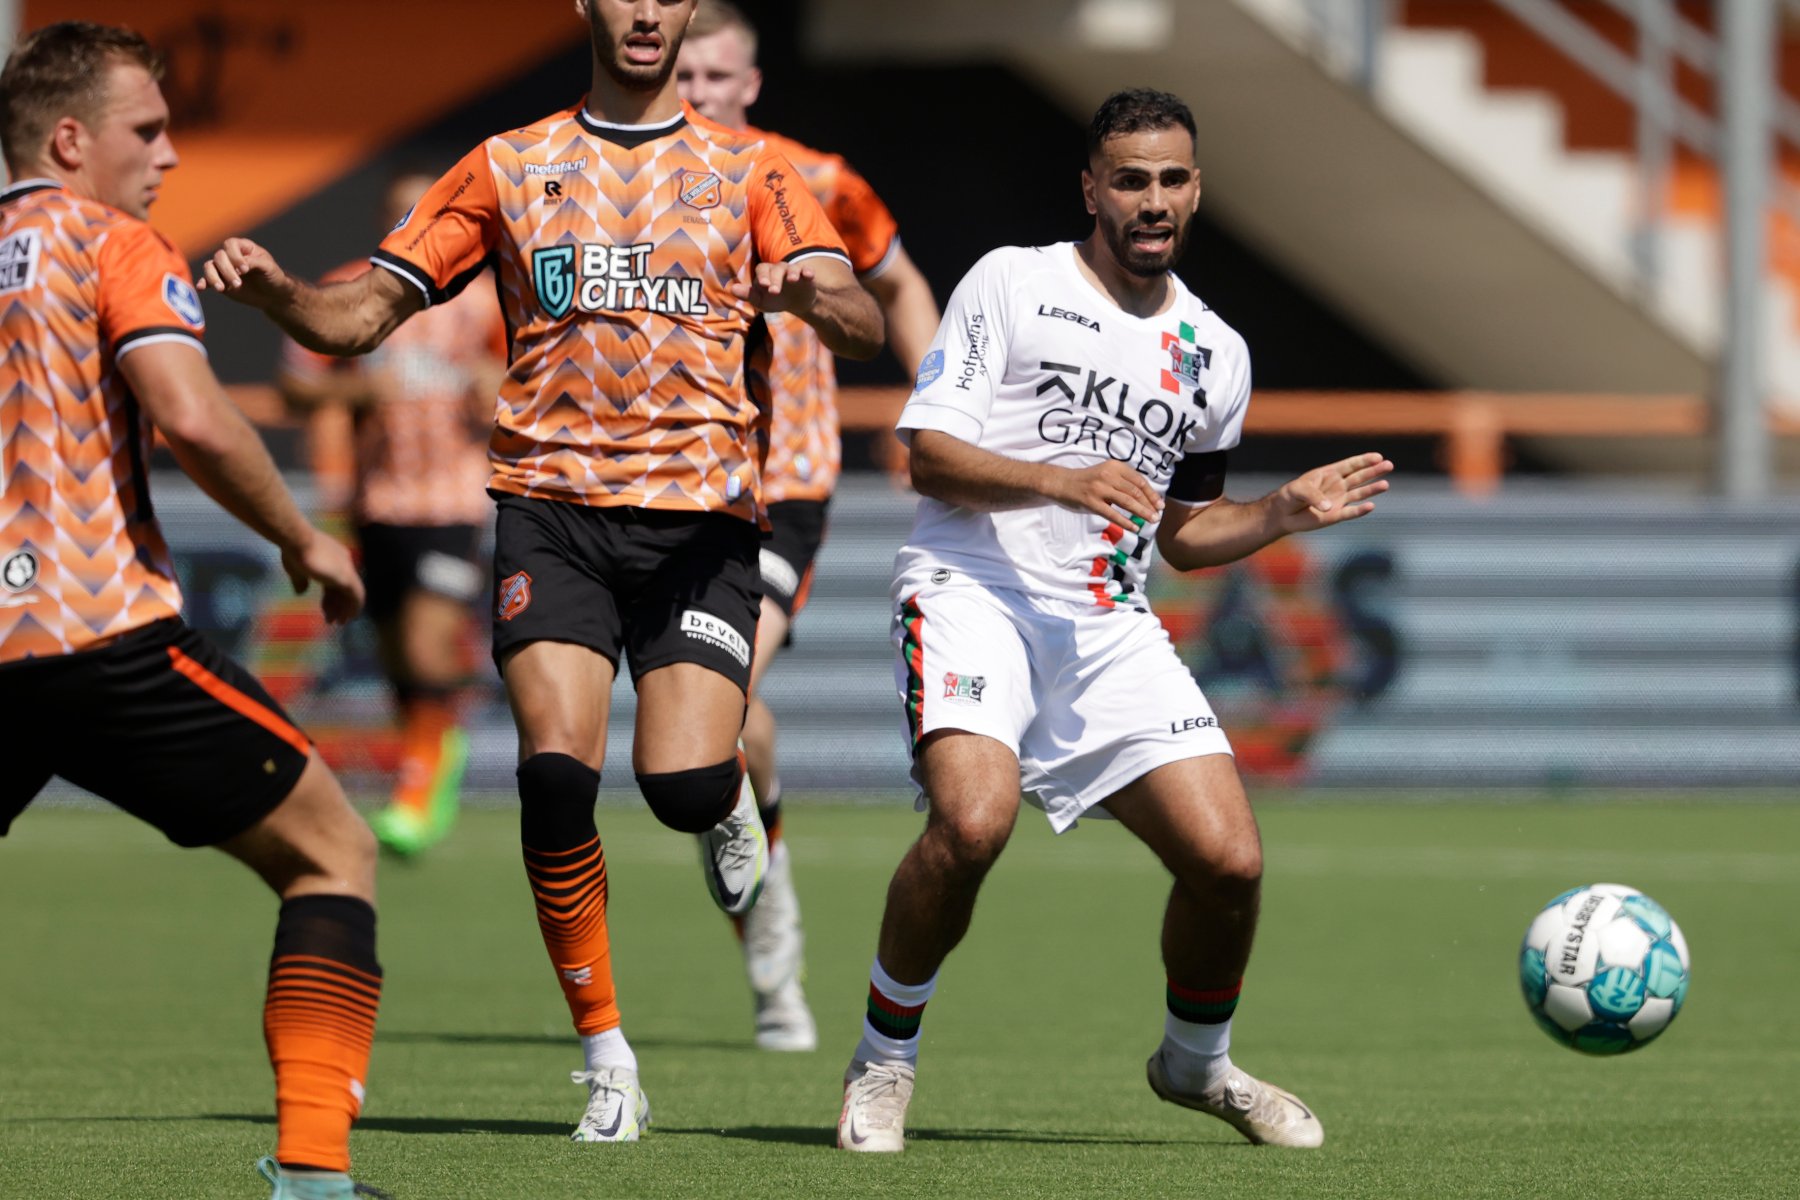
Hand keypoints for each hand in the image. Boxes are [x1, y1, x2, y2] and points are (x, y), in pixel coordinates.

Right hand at [198, 237, 292, 309]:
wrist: (274, 295)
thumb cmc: (273, 277)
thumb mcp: (269, 267)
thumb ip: (254, 262)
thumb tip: (240, 266)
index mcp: (243, 247)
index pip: (230, 245)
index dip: (234, 256)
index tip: (245, 270)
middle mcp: (231, 256)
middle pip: (219, 257)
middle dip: (227, 271)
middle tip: (238, 284)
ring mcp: (224, 269)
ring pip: (209, 267)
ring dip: (213, 277)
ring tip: (221, 289)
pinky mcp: (220, 281)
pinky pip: (207, 280)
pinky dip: (203, 283)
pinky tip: (201, 288)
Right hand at [280, 528, 364, 625]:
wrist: (298, 541)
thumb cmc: (295, 552)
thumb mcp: (296, 569)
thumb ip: (301, 581)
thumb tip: (301, 592)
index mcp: (334, 558)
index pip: (334, 581)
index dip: (330, 596)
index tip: (324, 608)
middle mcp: (344, 563)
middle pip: (343, 588)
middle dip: (337, 605)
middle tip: (332, 620)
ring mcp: (347, 570)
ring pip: (351, 594)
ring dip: (344, 609)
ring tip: (337, 623)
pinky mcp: (348, 578)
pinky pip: (357, 596)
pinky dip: (354, 608)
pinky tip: (349, 617)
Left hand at [730, 261, 817, 314]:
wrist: (795, 301)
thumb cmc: (773, 299)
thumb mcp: (760, 300)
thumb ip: (747, 294)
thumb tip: (732, 289)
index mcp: (766, 272)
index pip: (762, 270)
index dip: (762, 276)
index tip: (763, 285)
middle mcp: (779, 269)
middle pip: (776, 270)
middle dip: (775, 280)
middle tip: (774, 291)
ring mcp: (793, 271)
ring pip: (791, 269)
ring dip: (792, 273)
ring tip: (792, 280)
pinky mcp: (806, 275)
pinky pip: (807, 271)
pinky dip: (808, 272)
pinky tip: (808, 275)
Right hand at [1047, 460, 1162, 524]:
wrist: (1062, 482)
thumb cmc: (1087, 480)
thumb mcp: (1106, 473)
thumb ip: (1123, 481)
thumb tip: (1145, 497)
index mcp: (1115, 466)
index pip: (1139, 481)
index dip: (1151, 493)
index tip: (1160, 504)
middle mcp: (1108, 475)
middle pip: (1135, 491)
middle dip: (1149, 505)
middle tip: (1158, 515)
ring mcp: (1099, 488)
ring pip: (1127, 501)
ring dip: (1142, 512)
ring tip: (1151, 521)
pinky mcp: (1091, 502)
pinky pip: (1112, 514)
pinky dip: (1125, 521)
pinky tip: (1134, 528)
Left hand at [1269, 452, 1392, 533]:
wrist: (1283, 514)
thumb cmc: (1289, 496)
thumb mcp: (1298, 490)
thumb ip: (1313, 495)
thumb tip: (1328, 507)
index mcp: (1329, 473)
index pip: (1350, 465)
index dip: (1364, 460)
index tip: (1378, 456)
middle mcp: (1338, 486)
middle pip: (1359, 477)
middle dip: (1374, 471)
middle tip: (1389, 465)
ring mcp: (1339, 500)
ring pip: (1359, 493)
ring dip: (1372, 489)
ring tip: (1385, 485)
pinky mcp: (1336, 515)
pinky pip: (1351, 512)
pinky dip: (1360, 510)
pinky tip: (1371, 506)